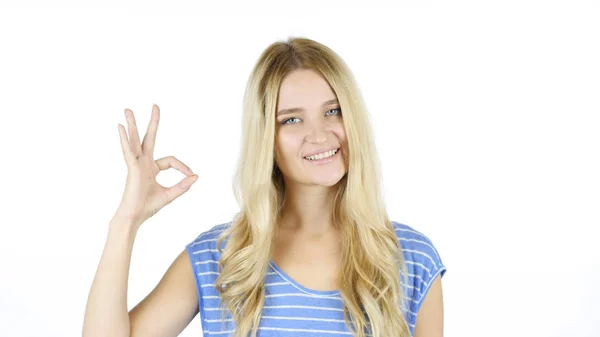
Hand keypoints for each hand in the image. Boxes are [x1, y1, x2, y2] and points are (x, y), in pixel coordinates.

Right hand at [114, 104, 197, 228]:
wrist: (135, 217)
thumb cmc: (148, 207)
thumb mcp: (170, 195)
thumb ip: (182, 186)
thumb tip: (196, 176)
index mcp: (152, 168)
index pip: (171, 160)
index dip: (182, 166)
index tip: (191, 175)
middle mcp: (143, 163)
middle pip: (148, 138)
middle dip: (153, 122)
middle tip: (156, 106)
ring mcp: (136, 164)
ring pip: (134, 140)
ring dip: (132, 125)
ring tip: (128, 109)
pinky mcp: (131, 168)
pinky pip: (128, 151)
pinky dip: (124, 139)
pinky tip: (121, 127)